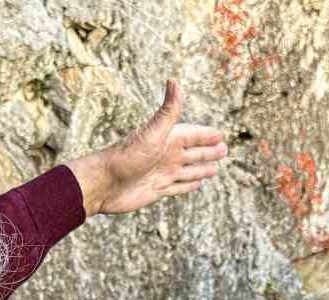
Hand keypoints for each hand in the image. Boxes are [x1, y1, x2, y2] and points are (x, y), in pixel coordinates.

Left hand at [65, 79, 227, 215]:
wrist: (103, 184)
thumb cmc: (125, 156)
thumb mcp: (153, 133)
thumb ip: (168, 111)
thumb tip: (174, 80)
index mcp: (167, 140)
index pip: (192, 135)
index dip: (206, 136)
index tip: (220, 135)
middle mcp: (165, 155)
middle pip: (193, 153)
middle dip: (208, 151)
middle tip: (224, 150)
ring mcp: (161, 173)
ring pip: (188, 170)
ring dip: (201, 168)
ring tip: (215, 169)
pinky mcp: (156, 190)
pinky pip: (178, 187)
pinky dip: (188, 186)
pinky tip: (196, 185)